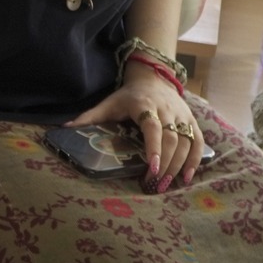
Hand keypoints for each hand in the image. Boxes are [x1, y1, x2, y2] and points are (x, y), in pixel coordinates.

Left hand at [67, 70, 201, 191]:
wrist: (153, 78)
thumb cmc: (128, 96)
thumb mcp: (108, 103)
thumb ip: (89, 117)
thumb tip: (64, 129)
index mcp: (145, 105)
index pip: (152, 127)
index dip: (154, 147)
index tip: (152, 167)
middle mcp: (167, 110)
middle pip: (172, 138)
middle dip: (166, 163)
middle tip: (156, 184)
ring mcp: (182, 116)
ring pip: (187, 142)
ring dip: (180, 165)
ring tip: (168, 184)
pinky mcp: (192, 121)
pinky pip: (198, 141)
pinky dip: (196, 160)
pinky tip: (186, 177)